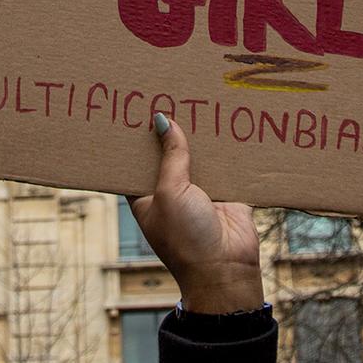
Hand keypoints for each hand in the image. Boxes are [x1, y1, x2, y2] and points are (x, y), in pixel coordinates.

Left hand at [130, 113, 263, 313]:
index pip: (136, 161)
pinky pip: (226, 164)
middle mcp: (171, 193)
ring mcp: (200, 192)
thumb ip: (171, 156)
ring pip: (199, 156)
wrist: (226, 270)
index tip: (134, 107)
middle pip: (169, 153)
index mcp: (146, 196)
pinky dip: (227, 148)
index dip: (136, 138)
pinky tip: (228, 121)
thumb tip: (163, 120)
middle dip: (171, 129)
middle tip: (169, 93)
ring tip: (198, 99)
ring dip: (200, 136)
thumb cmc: (186, 239)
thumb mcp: (170, 192)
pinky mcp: (227, 192)